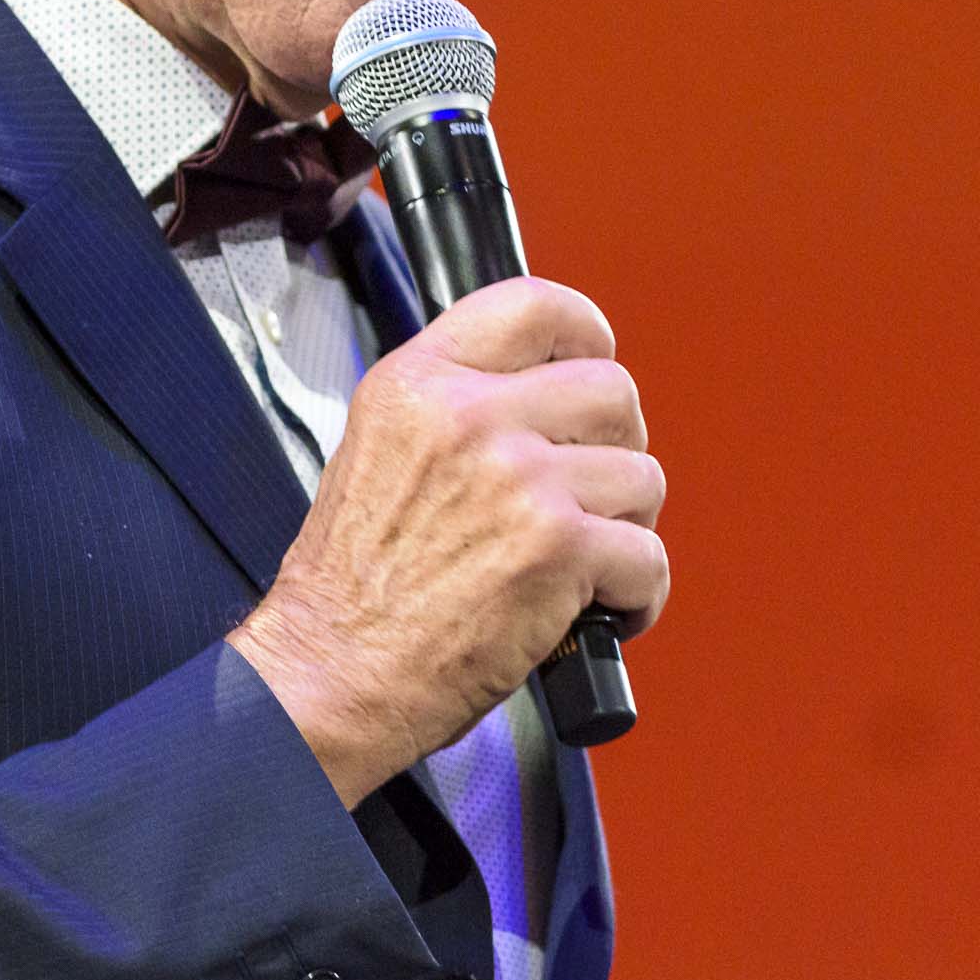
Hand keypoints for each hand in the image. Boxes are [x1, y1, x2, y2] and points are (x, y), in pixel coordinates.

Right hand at [229, 276, 667, 806]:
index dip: (584, 332)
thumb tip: (539, 396)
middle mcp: (471, 418)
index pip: (533, 304)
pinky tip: (599, 611)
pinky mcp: (558, 548)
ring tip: (584, 563)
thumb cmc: (350, 588)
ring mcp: (521, 480)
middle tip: (589, 493)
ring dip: (626, 527)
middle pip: (611, 390)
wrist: (331, 675)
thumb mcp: (376, 451)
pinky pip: (648, 556)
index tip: (593, 360)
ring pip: (642, 476)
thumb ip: (452, 409)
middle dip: (616, 447)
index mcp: (420, 385)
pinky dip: (637, 596)